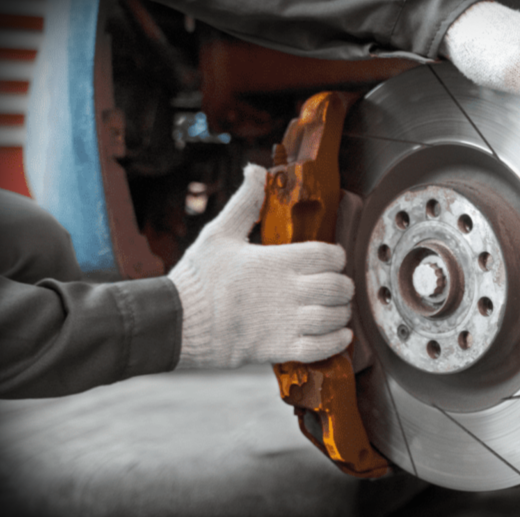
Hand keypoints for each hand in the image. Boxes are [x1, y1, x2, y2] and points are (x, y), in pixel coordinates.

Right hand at [168, 164, 352, 368]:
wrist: (175, 324)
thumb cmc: (197, 279)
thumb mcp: (218, 233)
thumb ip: (245, 202)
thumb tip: (255, 170)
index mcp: (276, 261)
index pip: (328, 254)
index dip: (336, 256)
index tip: (331, 259)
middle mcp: (286, 291)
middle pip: (338, 286)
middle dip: (343, 284)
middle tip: (336, 285)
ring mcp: (284, 322)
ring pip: (334, 316)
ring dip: (341, 312)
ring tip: (336, 308)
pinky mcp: (279, 348)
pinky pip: (321, 347)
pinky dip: (336, 341)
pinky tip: (339, 334)